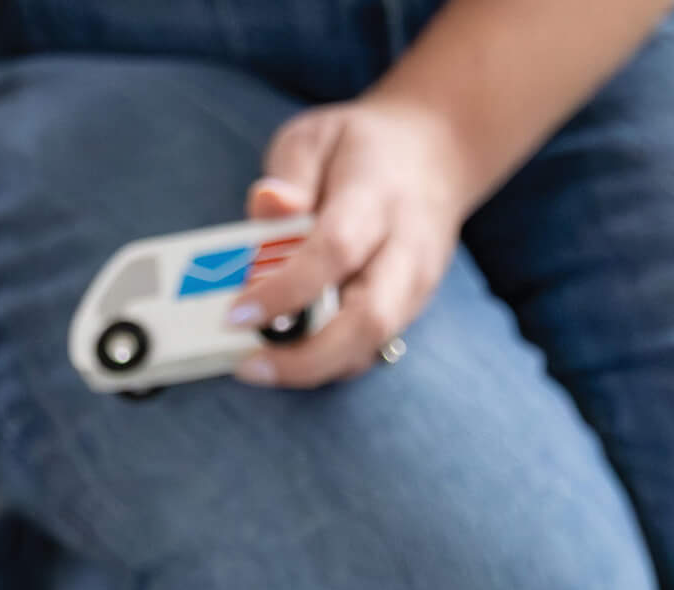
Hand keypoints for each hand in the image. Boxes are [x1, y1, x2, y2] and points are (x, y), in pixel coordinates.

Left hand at [229, 96, 470, 389]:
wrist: (436, 154)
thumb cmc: (362, 148)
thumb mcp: (316, 137)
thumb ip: (289, 174)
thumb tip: (266, 205)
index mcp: (376, 198)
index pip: (334, 252)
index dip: (285, 290)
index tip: (237, 314)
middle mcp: (405, 250)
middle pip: (366, 321)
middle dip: (305, 357)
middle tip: (250, 366)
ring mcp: (414, 287)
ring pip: (369, 347)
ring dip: (313, 368)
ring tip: (261, 366)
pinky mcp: (410, 311)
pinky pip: (367, 350)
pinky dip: (327, 363)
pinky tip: (289, 358)